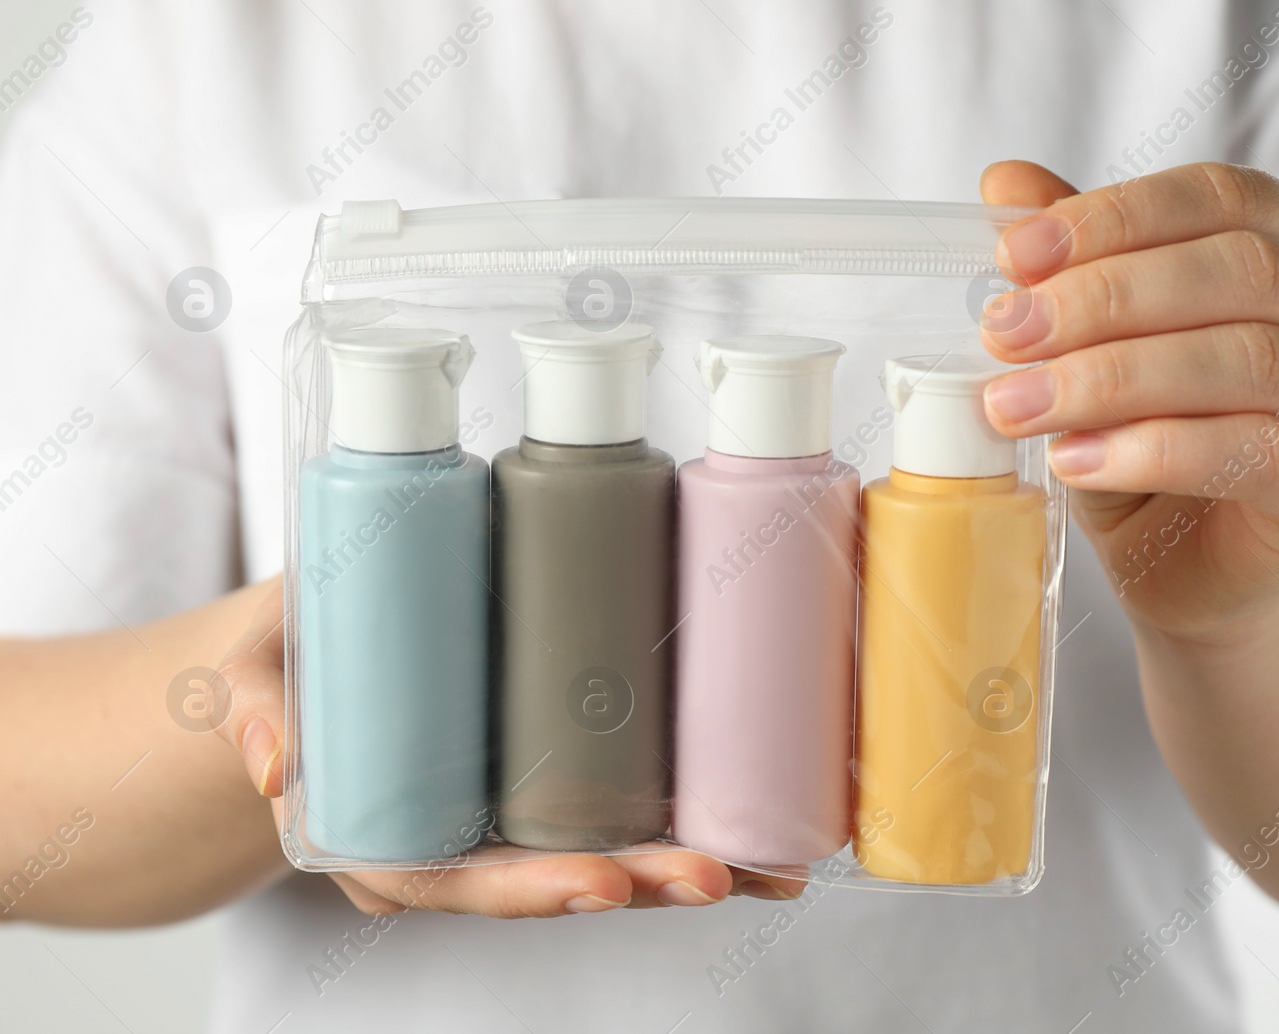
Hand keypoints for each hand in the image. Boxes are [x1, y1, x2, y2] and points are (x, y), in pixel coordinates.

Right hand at [216, 577, 795, 914]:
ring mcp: (509, 813)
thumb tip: (271, 763)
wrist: (313, 646)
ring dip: (683, 867)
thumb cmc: (286, 659)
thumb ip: (252, 707)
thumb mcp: (249, 671)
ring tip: (770, 866)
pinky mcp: (550, 774)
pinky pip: (619, 812)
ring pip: (600, 857)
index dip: (525, 891)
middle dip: (635, 884)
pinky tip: (765, 823)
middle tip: (714, 874)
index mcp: (385, 836)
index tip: (596, 886)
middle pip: (548, 882)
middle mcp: (457, 841)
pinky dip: (690, 823)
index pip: (456, 885)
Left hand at [978, 161, 1278, 641]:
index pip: (1220, 197)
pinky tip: (1072, 461)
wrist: (1200, 570)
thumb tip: (1003, 180)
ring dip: (1113, 377)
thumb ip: (1078, 260)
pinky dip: (1152, 451)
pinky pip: (1256, 455)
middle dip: (1105, 296)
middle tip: (1003, 330)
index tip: (1013, 253)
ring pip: (1249, 360)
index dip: (1114, 217)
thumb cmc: (1156, 437)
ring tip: (1015, 403)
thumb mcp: (1106, 341)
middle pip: (1240, 270)